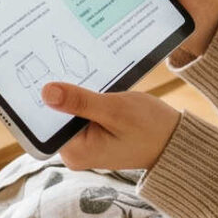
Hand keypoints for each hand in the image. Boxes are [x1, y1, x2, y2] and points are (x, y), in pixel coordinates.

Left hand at [42, 82, 182, 170]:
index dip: (43, 98)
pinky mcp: (92, 135)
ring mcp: (84, 144)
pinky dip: (84, 99)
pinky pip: (80, 113)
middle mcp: (76, 152)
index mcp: (76, 152)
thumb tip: (47, 92)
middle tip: (62, 64)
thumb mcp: (115, 109)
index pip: (46, 123)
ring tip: (78, 71)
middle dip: (60, 94)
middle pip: (55, 117)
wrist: (175, 140)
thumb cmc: (150, 128)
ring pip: (68, 112)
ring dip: (74, 94)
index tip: (43, 73)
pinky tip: (90, 84)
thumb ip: (80, 101)